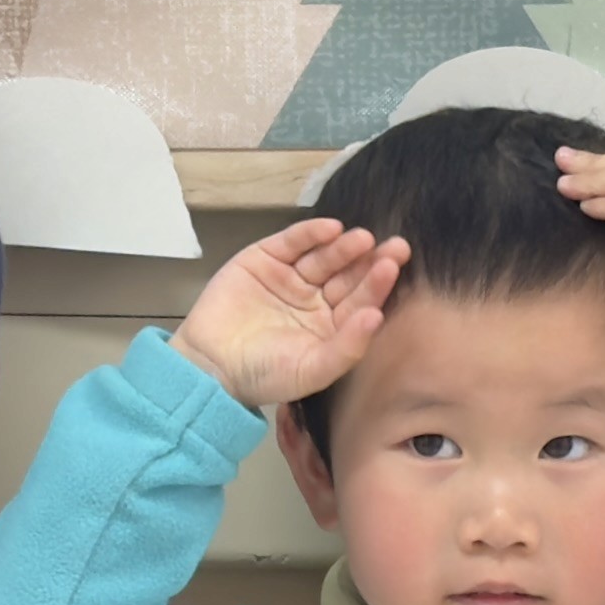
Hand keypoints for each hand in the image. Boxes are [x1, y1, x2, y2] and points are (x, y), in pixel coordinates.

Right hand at [180, 221, 404, 414]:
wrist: (209, 364)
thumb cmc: (264, 375)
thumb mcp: (311, 370)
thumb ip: (346, 348)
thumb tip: (377, 316)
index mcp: (333, 326)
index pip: (361, 301)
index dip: (378, 285)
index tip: (393, 268)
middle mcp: (317, 299)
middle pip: (349, 275)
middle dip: (370, 261)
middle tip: (395, 247)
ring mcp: (292, 276)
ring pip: (325, 257)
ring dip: (344, 247)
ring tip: (362, 239)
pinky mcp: (266, 258)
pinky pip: (293, 242)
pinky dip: (311, 233)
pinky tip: (331, 229)